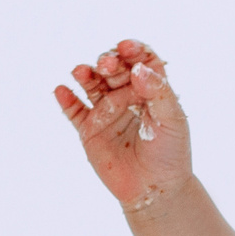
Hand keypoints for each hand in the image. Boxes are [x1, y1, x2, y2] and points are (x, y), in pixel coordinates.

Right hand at [54, 39, 191, 212]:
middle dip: (109, 62)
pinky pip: (74, 111)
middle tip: (107, 65)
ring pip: (91, 85)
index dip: (133, 50)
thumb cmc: (171, 152)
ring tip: (81, 72)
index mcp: (149, 87)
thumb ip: (159, 92)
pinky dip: (66, 100)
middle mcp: (125, 94)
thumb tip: (139, 69)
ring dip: (85, 74)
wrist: (155, 187)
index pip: (140, 60)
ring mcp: (105, 111)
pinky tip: (61, 90)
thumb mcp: (173, 119)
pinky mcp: (89, 130)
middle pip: (113, 69)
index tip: (127, 48)